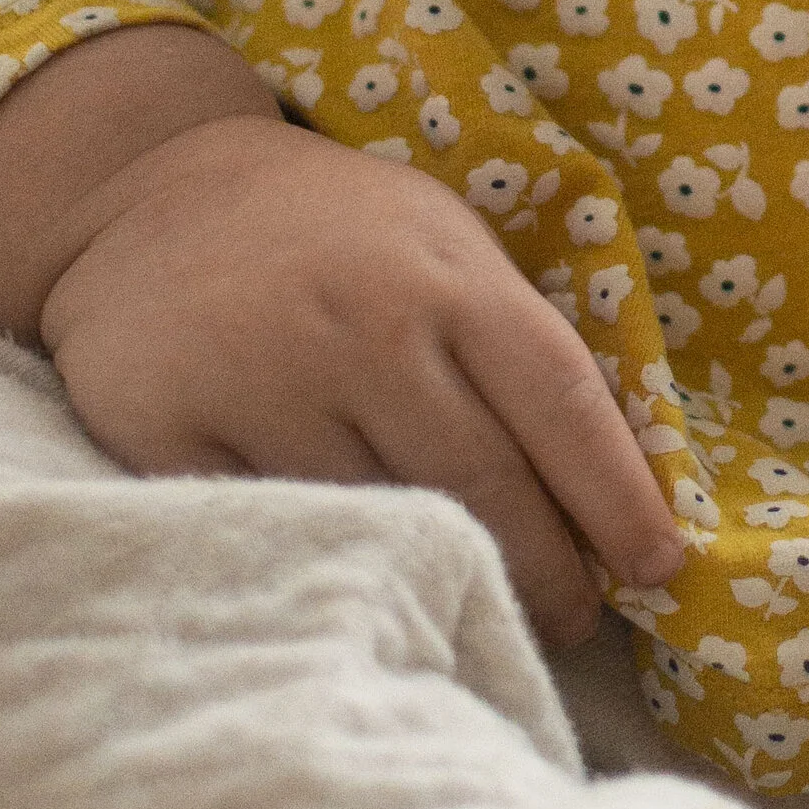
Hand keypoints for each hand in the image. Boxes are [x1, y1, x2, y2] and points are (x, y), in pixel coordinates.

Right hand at [33, 112, 685, 648]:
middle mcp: (367, 328)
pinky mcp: (169, 428)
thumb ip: (517, 345)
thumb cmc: (338, 236)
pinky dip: (327, 567)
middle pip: (487, 488)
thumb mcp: (444, 247)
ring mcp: (265, 380)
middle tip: (576, 622)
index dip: (619, 502)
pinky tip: (362, 589)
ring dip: (445, 581)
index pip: (565, 407)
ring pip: (386, 523)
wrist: (150, 187)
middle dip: (549, 574)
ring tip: (480, 609)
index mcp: (451, 279)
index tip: (658, 569)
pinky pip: (275, 531)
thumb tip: (618, 486)